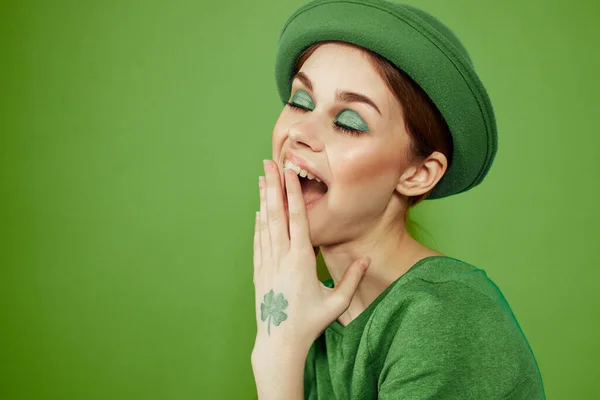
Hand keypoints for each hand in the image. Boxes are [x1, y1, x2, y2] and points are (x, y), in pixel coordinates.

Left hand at [252, 159, 370, 355]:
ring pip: (265, 224)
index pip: (297, 218)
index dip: (293, 193)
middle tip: (268, 163)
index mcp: (301, 260)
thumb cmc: (309, 322)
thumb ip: (352, 279)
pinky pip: (258, 241)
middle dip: (272, 186)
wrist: (279, 341)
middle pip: (276, 214)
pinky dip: (258, 224)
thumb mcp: (336, 302)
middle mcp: (281, 256)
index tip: (290, 173)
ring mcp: (267, 263)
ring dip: (263, 200)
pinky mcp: (259, 271)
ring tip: (261, 178)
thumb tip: (366, 259)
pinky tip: (258, 212)